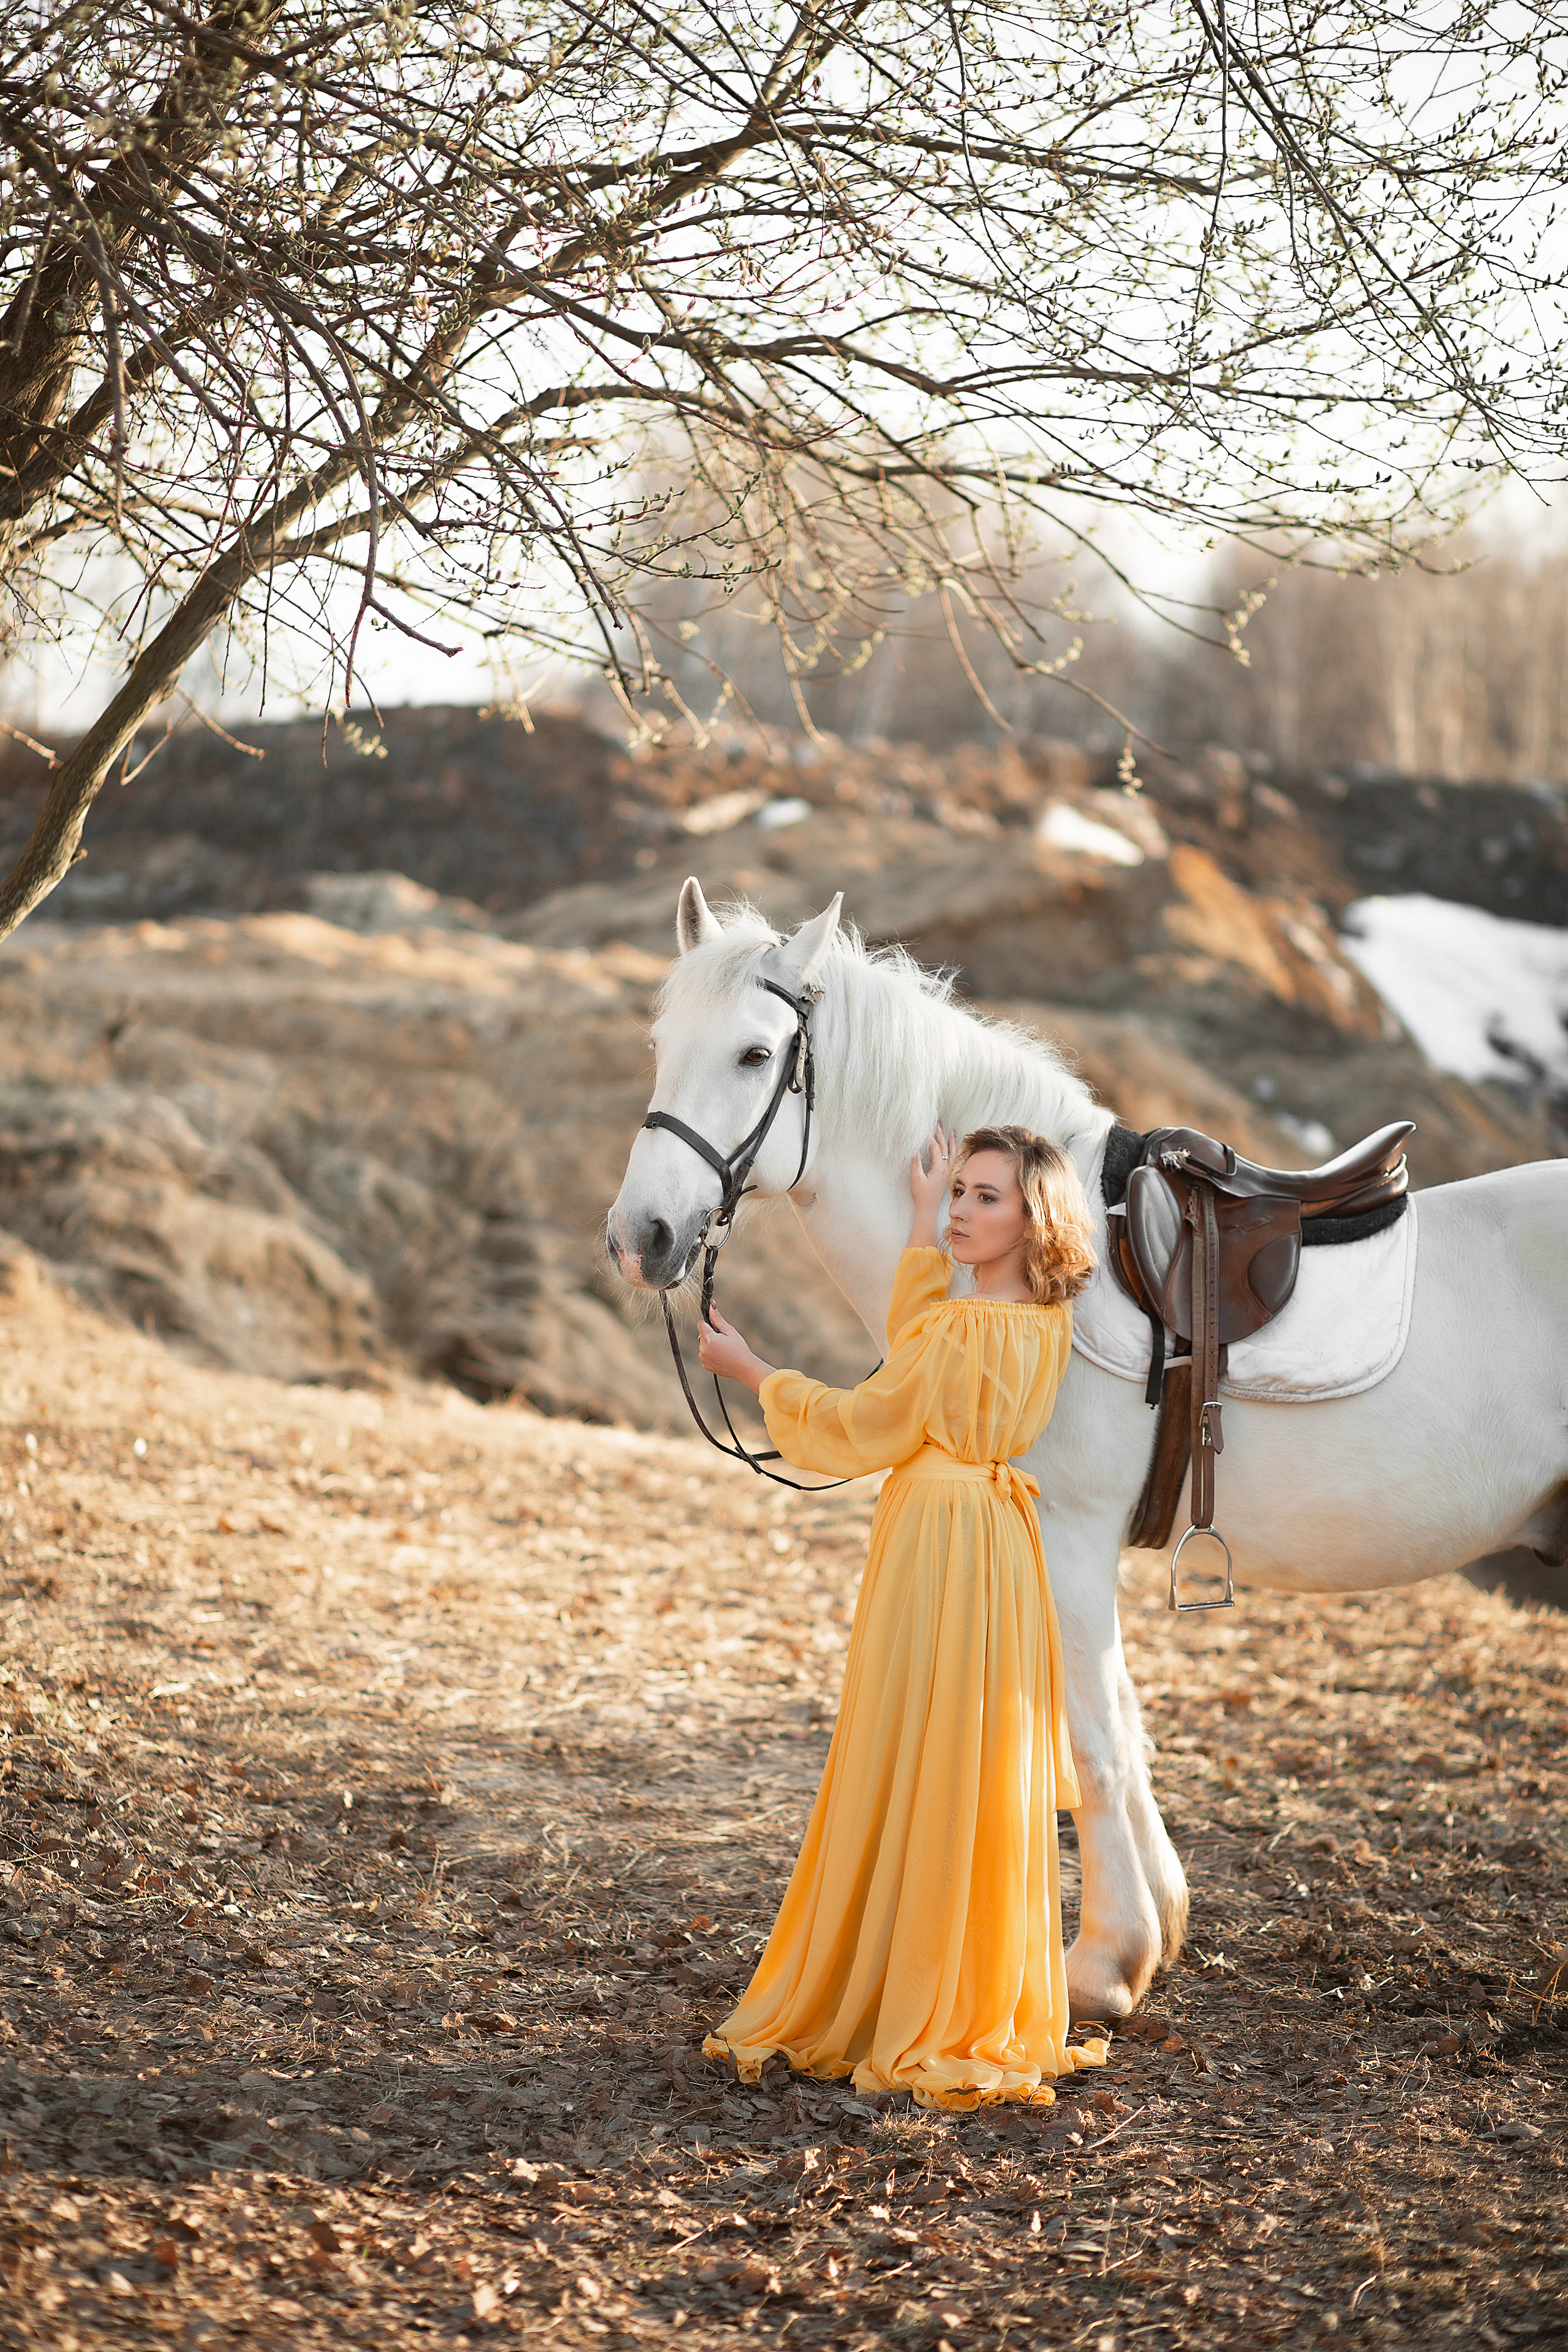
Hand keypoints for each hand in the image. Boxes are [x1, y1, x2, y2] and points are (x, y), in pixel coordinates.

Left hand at [696, 1306, 775, 1394]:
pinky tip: (721, 1356)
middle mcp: (703, 1348)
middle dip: (710, 1335)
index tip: (717, 1329)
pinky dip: (710, 1354)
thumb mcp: (729, 1331)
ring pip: (703, 1345)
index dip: (709, 1325)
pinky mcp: (704, 1365)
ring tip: (723, 1349)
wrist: (743, 1367)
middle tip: (723, 1341)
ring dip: (710, 1345)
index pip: (700, 1324)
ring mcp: (703, 1358)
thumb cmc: (738, 1348)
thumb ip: (717, 1318)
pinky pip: (704, 1355)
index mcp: (709, 1339)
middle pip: (702, 1335)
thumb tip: (711, 1305)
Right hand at [908, 1122, 956, 1246]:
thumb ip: (916, 1163)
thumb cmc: (921, 1194)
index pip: (936, 1149)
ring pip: (952, 1153)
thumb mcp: (916, 1178)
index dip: (931, 1140)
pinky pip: (953, 1160)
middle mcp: (945, 1169)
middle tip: (938, 1125)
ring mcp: (947, 1172)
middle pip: (945, 1148)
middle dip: (941, 1135)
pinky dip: (953, 1150)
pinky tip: (952, 1148)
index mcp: (938, 1168)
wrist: (928, 1208)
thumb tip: (916, 1150)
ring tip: (951, 1132)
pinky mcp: (947, 1176)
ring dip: (951, 1142)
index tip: (927, 1131)